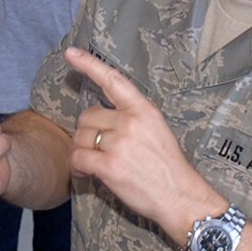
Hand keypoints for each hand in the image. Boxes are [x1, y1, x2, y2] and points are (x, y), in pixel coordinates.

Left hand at [63, 47, 222, 241]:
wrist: (180, 197)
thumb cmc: (167, 167)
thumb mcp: (157, 130)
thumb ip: (131, 118)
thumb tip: (101, 117)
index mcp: (144, 110)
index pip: (113, 80)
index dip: (89, 64)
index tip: (71, 53)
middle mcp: (130, 122)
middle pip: (87, 117)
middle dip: (87, 133)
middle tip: (97, 150)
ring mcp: (119, 143)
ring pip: (79, 138)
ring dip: (80, 151)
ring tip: (93, 164)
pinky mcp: (108, 165)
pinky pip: (77, 158)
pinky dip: (76, 167)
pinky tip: (85, 173)